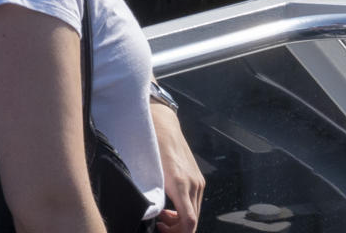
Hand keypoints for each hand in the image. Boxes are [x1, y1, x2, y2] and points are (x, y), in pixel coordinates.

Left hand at [151, 102, 203, 232]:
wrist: (163, 124)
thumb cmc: (151, 145)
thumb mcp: (147, 173)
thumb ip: (152, 196)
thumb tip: (149, 214)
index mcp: (180, 184)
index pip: (189, 222)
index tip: (163, 232)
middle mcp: (193, 184)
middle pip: (192, 222)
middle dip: (176, 230)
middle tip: (158, 226)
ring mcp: (197, 181)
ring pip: (194, 214)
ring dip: (179, 222)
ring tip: (161, 218)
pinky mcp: (197, 179)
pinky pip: (194, 204)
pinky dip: (183, 213)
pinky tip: (169, 209)